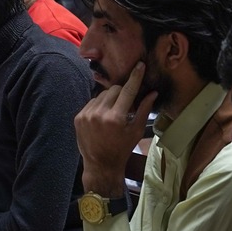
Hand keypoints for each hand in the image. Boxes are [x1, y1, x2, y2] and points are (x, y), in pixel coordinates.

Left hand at [76, 63, 154, 196]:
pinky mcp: (78, 117)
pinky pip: (92, 102)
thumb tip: (153, 92)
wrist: (100, 164)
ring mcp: (86, 115)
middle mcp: (99, 114)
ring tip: (114, 113)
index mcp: (116, 118)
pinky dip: (99, 105)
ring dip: (110, 99)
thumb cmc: (122, 149)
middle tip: (126, 105)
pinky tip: (103, 117)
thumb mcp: (136, 131)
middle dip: (122, 93)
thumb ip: (143, 110)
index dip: (135, 77)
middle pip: (114, 90)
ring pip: (102, 95)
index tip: (139, 65)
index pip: (127, 91)